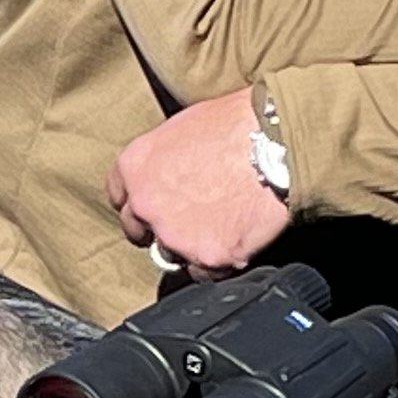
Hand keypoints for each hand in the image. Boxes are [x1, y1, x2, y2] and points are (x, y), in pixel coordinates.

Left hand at [106, 90, 293, 275]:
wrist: (279, 143)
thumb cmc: (239, 124)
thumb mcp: (185, 126)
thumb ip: (165, 157)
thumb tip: (171, 171)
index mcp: (134, 167)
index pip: (119, 198)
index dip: (139, 203)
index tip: (154, 206)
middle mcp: (145, 204)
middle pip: (138, 231)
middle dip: (159, 229)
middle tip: (190, 220)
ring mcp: (174, 234)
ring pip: (173, 254)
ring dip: (191, 246)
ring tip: (224, 223)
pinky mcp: (207, 257)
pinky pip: (207, 272)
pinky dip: (221, 261)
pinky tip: (240, 238)